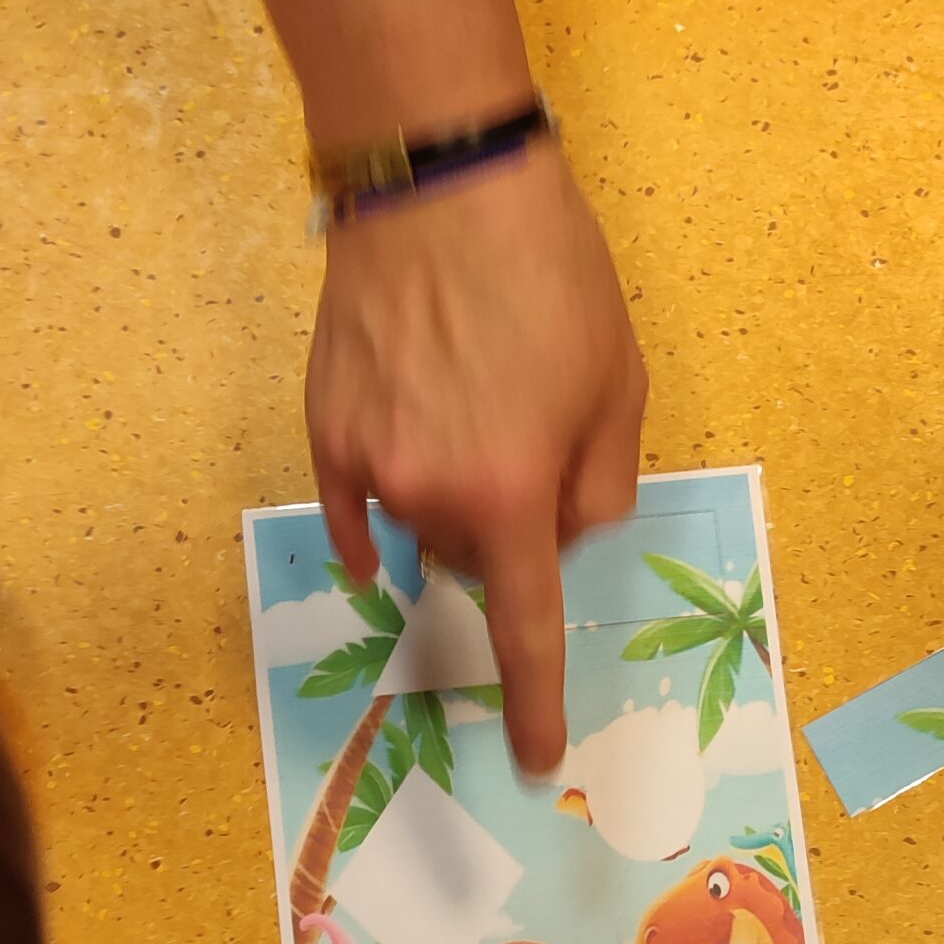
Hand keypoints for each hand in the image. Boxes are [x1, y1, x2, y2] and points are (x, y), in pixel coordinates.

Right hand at [306, 147, 647, 775]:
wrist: (441, 183)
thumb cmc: (550, 277)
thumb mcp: (619, 386)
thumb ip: (600, 488)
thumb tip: (564, 541)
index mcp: (510, 497)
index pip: (527, 631)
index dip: (535, 704)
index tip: (536, 760)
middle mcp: (428, 498)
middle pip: (479, 561)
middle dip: (514, 524)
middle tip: (536, 431)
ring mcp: (366, 465)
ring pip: (423, 526)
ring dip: (456, 497)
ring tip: (476, 396)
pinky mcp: (324, 428)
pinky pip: (357, 507)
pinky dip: (386, 507)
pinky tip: (406, 472)